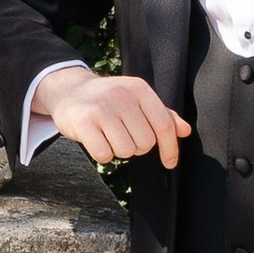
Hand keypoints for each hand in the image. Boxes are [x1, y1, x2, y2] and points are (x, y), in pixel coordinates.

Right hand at [35, 65, 194, 169]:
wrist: (69, 90)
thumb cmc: (108, 99)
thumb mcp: (136, 100)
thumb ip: (162, 115)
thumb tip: (185, 131)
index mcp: (139, 89)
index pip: (164, 125)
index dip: (170, 148)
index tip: (169, 163)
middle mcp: (121, 96)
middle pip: (145, 142)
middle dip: (136, 146)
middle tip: (123, 135)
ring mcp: (101, 108)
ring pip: (125, 151)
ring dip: (118, 150)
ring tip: (109, 136)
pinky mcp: (83, 122)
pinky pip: (104, 154)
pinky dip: (102, 154)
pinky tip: (97, 140)